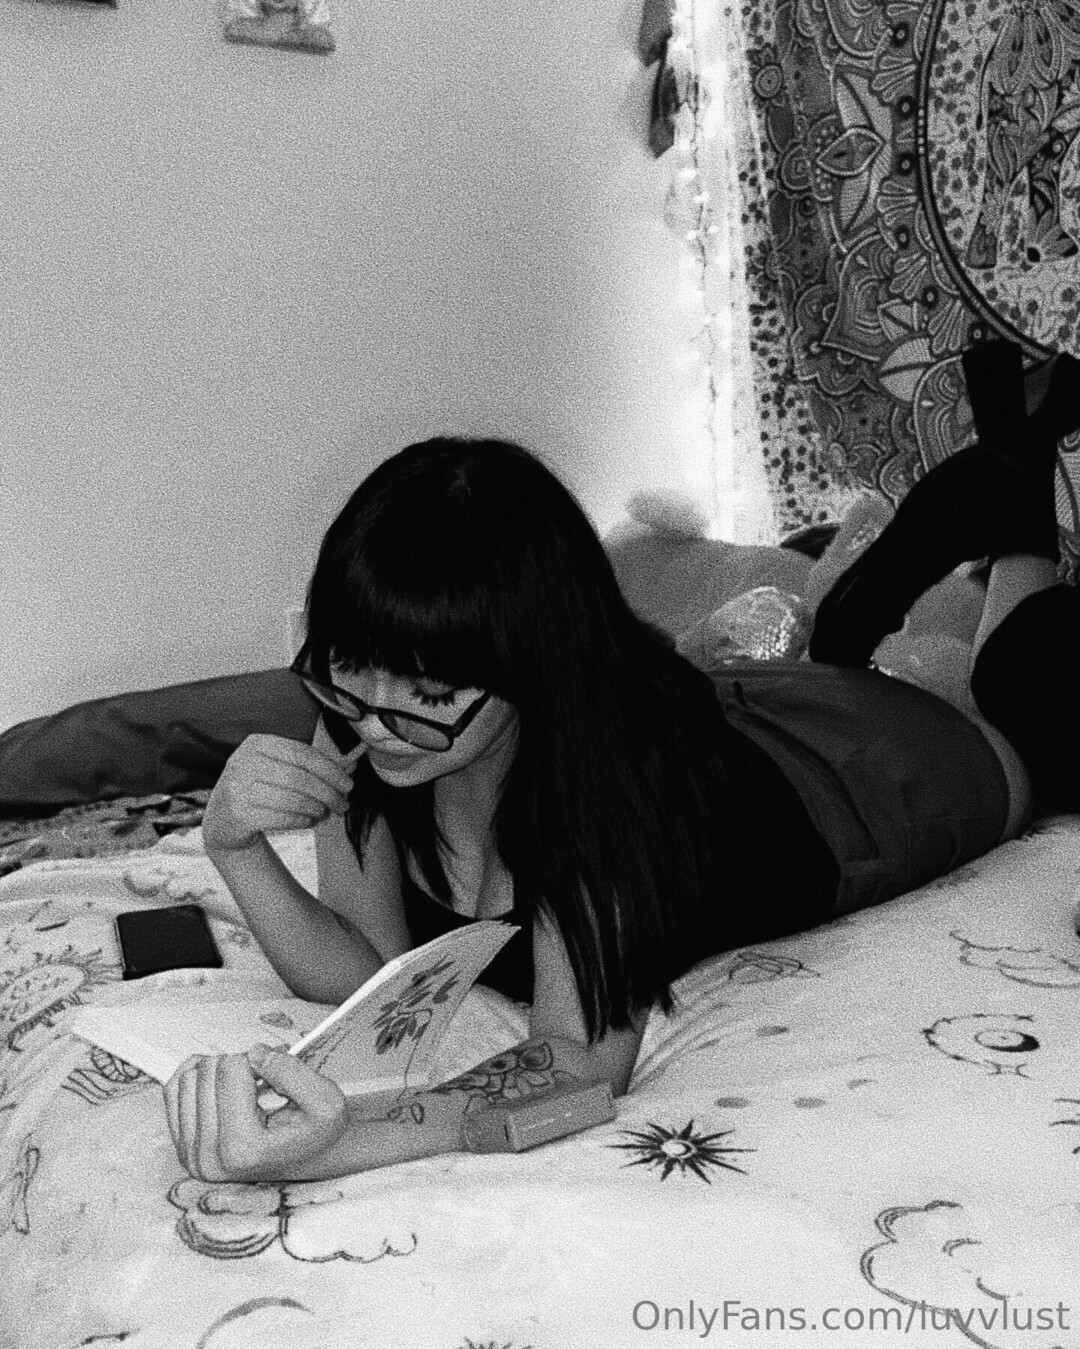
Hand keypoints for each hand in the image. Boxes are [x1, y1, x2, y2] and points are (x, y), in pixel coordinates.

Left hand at [164, 1045, 347, 1182]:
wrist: (312, 1154)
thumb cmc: (317, 1131)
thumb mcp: (326, 1099)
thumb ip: (292, 1072)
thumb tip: (255, 1054)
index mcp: (242, 1150)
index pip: (230, 1070)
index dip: (260, 1060)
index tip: (277, 1074)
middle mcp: (210, 1158)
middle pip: (207, 1071)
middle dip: (239, 1065)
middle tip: (263, 1083)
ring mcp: (192, 1155)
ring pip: (188, 1078)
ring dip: (219, 1072)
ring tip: (245, 1089)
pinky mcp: (183, 1147)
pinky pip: (173, 1090)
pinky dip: (197, 1077)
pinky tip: (221, 1085)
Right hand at [202, 734, 364, 852]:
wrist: (223, 818)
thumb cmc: (261, 789)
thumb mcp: (281, 769)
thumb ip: (313, 766)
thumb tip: (353, 765)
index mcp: (257, 743)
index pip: (302, 753)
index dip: (330, 769)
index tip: (349, 784)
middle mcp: (243, 762)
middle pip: (299, 778)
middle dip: (328, 793)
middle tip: (343, 805)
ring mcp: (236, 788)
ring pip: (292, 800)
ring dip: (317, 809)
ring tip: (326, 813)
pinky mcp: (237, 814)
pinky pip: (282, 818)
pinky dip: (303, 821)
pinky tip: (309, 821)